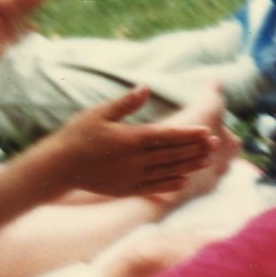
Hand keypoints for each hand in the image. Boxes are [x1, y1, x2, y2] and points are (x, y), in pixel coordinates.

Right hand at [39, 87, 219, 196]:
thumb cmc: (77, 135)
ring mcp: (133, 176)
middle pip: (173, 154)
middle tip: (215, 144)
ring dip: (189, 166)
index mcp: (132, 138)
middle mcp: (137, 159)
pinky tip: (184, 181)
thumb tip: (145, 87)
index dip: (190, 135)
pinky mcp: (127, 189)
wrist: (60, 166)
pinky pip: (154, 187)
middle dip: (195, 148)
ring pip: (168, 171)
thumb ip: (125, 103)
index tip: (207, 132)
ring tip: (206, 161)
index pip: (168, 136)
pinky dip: (170, 184)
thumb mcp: (100, 112)